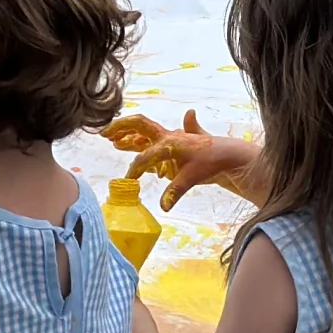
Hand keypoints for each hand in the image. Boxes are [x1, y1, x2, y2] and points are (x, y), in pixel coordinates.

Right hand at [102, 108, 253, 210]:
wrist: (228, 155)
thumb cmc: (211, 162)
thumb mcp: (193, 177)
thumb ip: (176, 190)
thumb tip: (163, 206)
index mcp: (170, 142)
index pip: (146, 156)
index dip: (136, 170)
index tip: (129, 181)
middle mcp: (167, 137)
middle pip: (139, 125)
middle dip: (121, 127)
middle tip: (104, 133)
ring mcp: (169, 140)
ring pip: (143, 134)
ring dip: (126, 135)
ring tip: (110, 139)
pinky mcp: (171, 147)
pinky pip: (150, 142)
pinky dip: (137, 142)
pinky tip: (128, 146)